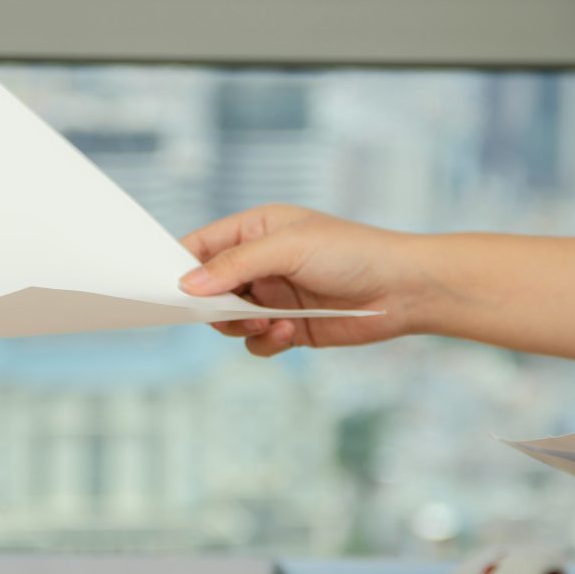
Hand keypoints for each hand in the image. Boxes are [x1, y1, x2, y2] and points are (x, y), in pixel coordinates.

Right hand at [180, 204, 419, 356]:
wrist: (406, 289)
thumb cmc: (352, 253)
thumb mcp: (288, 249)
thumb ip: (234, 266)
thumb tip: (187, 286)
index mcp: (254, 231)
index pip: (200, 246)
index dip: (180, 267)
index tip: (168, 290)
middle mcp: (259, 263)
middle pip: (208, 290)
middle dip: (213, 305)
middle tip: (226, 312)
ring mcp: (272, 296)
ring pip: (228, 321)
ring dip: (240, 326)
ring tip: (268, 322)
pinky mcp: (288, 327)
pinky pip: (256, 342)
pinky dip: (264, 342)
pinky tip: (287, 333)